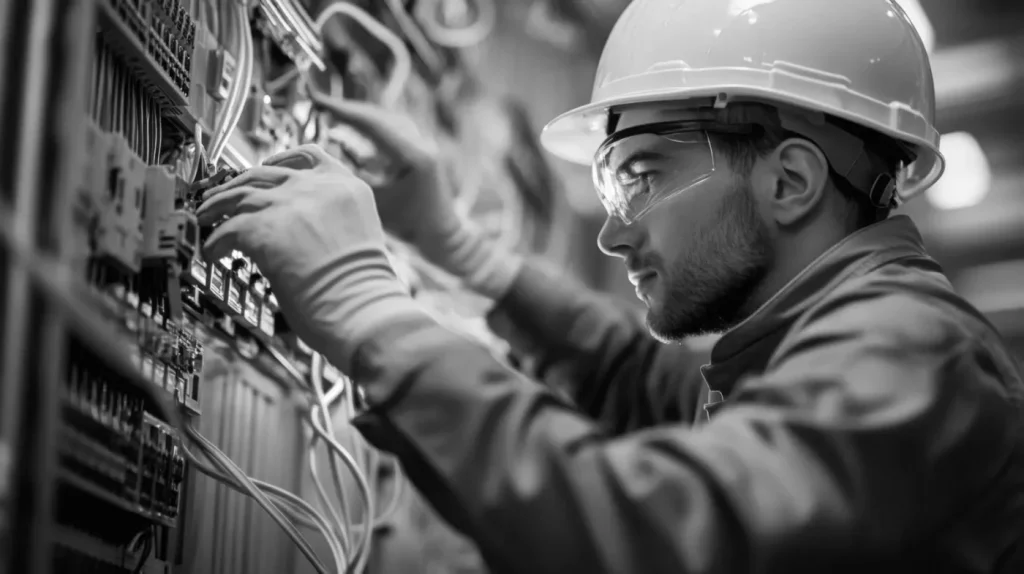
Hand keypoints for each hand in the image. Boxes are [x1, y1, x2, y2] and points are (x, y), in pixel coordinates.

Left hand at [196, 144, 425, 371]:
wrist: (362, 308)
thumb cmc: (363, 289)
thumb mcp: (356, 235)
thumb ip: (330, 220)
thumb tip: (301, 229)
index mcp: (346, 187)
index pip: (310, 156)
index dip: (282, 159)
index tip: (268, 164)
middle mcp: (318, 188)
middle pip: (265, 173)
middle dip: (239, 183)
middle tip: (225, 196)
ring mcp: (289, 204)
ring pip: (239, 194)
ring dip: (217, 206)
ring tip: (205, 217)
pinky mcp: (264, 229)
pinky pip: (228, 228)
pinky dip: (215, 241)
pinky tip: (213, 252)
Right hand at [305, 97, 524, 298]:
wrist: (442, 237)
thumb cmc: (410, 226)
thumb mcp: (375, 199)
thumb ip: (353, 173)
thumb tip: (328, 146)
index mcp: (413, 154)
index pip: (372, 123)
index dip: (342, 110)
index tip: (317, 98)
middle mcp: (421, 143)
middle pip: (378, 116)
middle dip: (347, 109)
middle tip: (318, 101)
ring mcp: (422, 145)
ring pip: (384, 121)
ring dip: (358, 117)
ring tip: (330, 112)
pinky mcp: (419, 150)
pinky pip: (390, 132)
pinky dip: (369, 129)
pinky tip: (350, 130)